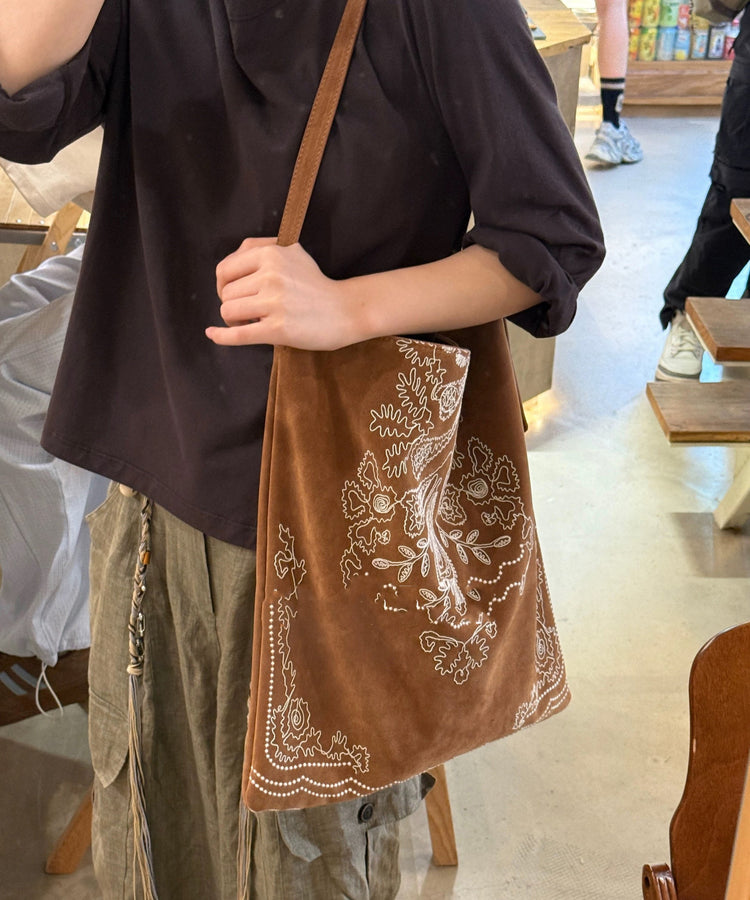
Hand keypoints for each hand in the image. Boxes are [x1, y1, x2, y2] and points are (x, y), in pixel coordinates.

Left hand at [206, 238, 361, 349]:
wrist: (345, 310)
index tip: (234, 293)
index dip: (224, 284)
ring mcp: (274, 302)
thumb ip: (261, 249)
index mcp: (271, 253)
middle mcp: (271, 274)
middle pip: (226, 293)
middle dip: (232, 303)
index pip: (225, 269)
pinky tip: (212, 334)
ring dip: (235, 320)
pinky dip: (222, 336)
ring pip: (229, 311)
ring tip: (253, 321)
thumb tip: (229, 266)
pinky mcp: (278, 328)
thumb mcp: (292, 253)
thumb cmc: (316, 285)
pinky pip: (238, 334)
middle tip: (249, 311)